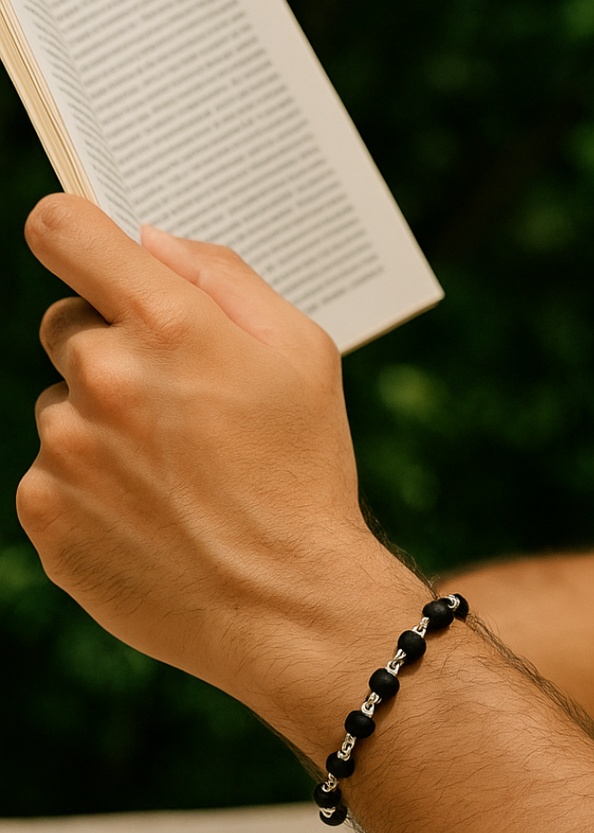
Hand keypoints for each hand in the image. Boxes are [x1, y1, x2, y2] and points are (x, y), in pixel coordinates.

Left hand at [17, 195, 394, 741]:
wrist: (290, 603)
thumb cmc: (307, 472)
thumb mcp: (306, 355)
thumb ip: (226, 277)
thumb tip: (150, 242)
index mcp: (168, 326)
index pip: (63, 229)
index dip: (76, 234)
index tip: (89, 255)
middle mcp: (102, 380)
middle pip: (64, 324)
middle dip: (113, 348)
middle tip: (178, 403)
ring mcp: (65, 453)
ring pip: (62, 408)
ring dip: (104, 425)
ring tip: (175, 476)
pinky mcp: (46, 515)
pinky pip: (51, 474)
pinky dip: (91, 487)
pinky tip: (152, 515)